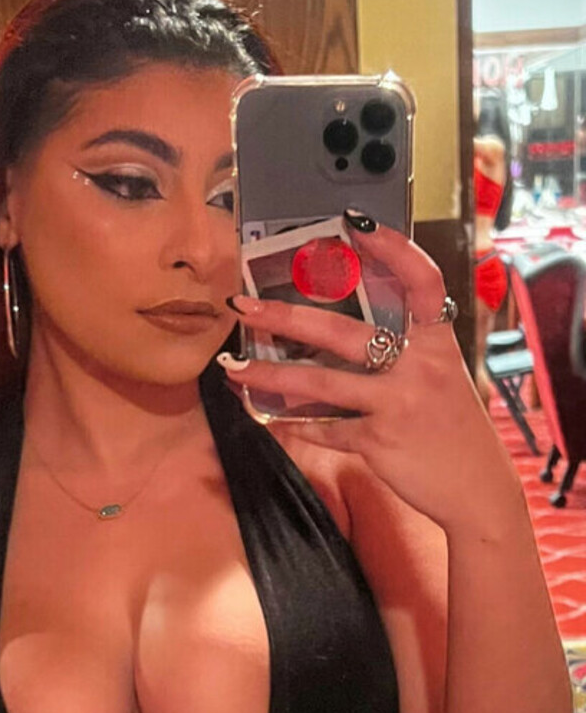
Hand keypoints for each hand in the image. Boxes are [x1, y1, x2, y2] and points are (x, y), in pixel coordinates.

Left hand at [218, 218, 520, 529]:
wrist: (477, 489)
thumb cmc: (452, 429)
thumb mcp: (440, 380)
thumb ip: (404, 354)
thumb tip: (339, 334)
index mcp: (438, 344)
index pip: (423, 282)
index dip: (393, 248)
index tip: (357, 222)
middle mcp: (420, 367)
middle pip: (344, 332)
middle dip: (286, 317)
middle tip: (244, 306)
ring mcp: (398, 404)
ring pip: (320, 384)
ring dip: (271, 375)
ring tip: (235, 369)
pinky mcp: (379, 441)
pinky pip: (326, 427)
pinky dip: (297, 423)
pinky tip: (272, 415)